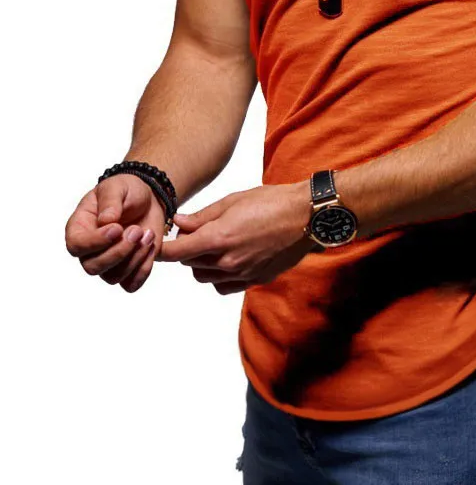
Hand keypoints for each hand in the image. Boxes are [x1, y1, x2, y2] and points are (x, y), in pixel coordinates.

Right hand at [65, 174, 165, 292]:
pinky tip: (152, 248)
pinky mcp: (128, 269)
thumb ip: (110, 202)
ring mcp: (108, 262)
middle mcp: (90, 250)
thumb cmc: (127, 191)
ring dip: (135, 258)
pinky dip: (143, 270)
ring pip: (113, 277)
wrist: (149, 199)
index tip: (117, 228)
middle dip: (119, 251)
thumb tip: (105, 221)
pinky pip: (131, 284)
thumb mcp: (117, 187)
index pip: (77, 246)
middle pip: (93, 267)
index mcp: (79, 228)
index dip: (96, 242)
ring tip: (148, 235)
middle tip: (137, 230)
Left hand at [156, 182, 315, 294]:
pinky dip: (219, 276)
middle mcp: (227, 261)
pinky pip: (224, 286)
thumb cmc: (271, 202)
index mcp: (218, 238)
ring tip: (215, 244)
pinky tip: (228, 259)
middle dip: (186, 250)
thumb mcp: (232, 201)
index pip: (175, 253)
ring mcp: (242, 274)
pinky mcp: (255, 280)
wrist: (306, 215)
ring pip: (204, 277)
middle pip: (188, 265)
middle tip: (196, 233)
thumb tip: (178, 224)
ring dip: (202, 264)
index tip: (159, 243)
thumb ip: (202, 216)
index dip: (162, 249)